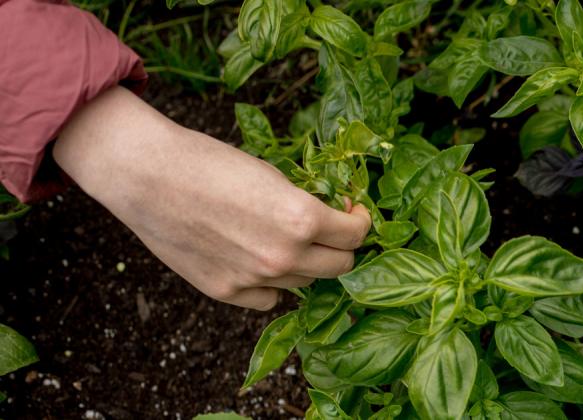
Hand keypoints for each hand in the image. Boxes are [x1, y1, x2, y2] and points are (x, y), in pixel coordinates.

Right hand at [52, 87, 369, 309]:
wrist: (146, 174)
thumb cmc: (208, 162)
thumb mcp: (272, 175)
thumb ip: (304, 204)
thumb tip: (331, 218)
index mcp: (302, 220)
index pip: (356, 235)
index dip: (358, 222)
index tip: (352, 213)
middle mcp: (283, 256)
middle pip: (339, 266)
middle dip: (340, 247)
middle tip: (330, 232)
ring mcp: (254, 279)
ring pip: (304, 283)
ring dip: (305, 265)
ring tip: (286, 241)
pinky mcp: (225, 291)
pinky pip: (268, 299)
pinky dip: (271, 284)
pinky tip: (258, 261)